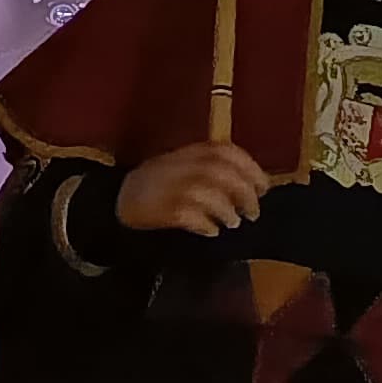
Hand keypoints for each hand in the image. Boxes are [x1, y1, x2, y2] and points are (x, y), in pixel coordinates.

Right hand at [117, 141, 266, 237]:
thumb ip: (214, 168)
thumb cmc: (159, 183)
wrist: (117, 198)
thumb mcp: (185, 164)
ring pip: (209, 194)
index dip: (251, 169)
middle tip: (253, 213)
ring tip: (232, 222)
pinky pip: (191, 216)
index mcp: (191, 151)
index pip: (228, 152)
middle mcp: (183, 165)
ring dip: (227, 211)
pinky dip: (206, 225)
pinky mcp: (163, 209)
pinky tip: (211, 231)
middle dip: (244, 194)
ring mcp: (172, 186)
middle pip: (223, 174)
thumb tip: (252, 183)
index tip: (264, 187)